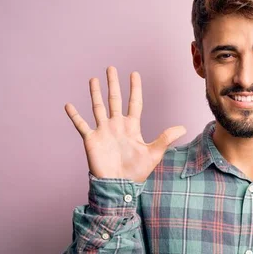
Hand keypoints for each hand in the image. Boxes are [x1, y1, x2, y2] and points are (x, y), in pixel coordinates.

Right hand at [64, 66, 185, 183]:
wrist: (120, 186)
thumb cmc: (137, 172)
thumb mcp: (154, 153)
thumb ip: (166, 138)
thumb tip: (183, 127)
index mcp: (132, 127)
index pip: (134, 103)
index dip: (135, 89)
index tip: (134, 73)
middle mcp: (117, 126)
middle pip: (115, 100)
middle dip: (113, 84)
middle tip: (111, 68)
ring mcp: (103, 132)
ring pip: (98, 108)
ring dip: (95, 93)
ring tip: (93, 79)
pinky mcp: (91, 140)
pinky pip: (81, 125)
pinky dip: (74, 116)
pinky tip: (68, 105)